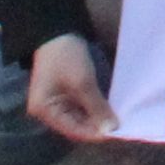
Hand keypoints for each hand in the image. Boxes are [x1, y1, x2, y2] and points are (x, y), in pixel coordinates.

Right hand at [25, 30, 117, 144]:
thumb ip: (96, 107)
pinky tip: (107, 108)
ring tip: (116, 118)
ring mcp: (55, 103)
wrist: (57, 31)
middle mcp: (47, 112)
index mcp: (45, 111)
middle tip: (119, 125)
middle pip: (75, 125)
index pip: (72, 130)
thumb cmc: (66, 57)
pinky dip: (93, 107)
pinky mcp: (63, 94)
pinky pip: (80, 107)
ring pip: (79, 117)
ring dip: (96, 117)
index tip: (115, 132)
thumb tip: (110, 129)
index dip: (94, 133)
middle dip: (96, 125)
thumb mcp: (83, 82)